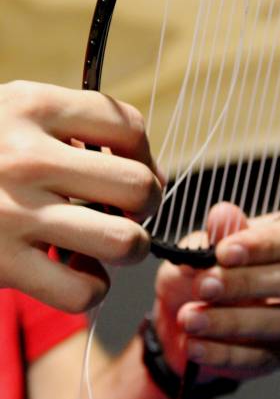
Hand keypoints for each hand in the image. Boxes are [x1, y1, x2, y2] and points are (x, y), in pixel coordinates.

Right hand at [0, 81, 161, 311]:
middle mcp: (26, 157)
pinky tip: (71, 272)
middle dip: (145, 204)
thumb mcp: (10, 113)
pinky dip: (90, 288)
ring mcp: (13, 214)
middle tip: (125, 210)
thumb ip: (69, 126)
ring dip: (127, 248)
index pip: (128, 126)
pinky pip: (84, 291)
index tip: (133, 168)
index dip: (145, 154)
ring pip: (125, 241)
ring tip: (103, 243)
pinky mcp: (0, 265)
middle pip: (139, 186)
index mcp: (31, 107)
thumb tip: (141, 167)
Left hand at [154, 203, 279, 381]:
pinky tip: (194, 345)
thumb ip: (214, 234)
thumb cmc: (202, 272)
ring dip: (229, 321)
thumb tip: (223, 216)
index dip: (266, 244)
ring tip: (189, 318)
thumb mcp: (199, 248)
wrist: (185, 318)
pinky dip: (224, 352)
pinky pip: (263, 357)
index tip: (223, 252)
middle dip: (247, 283)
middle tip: (202, 286)